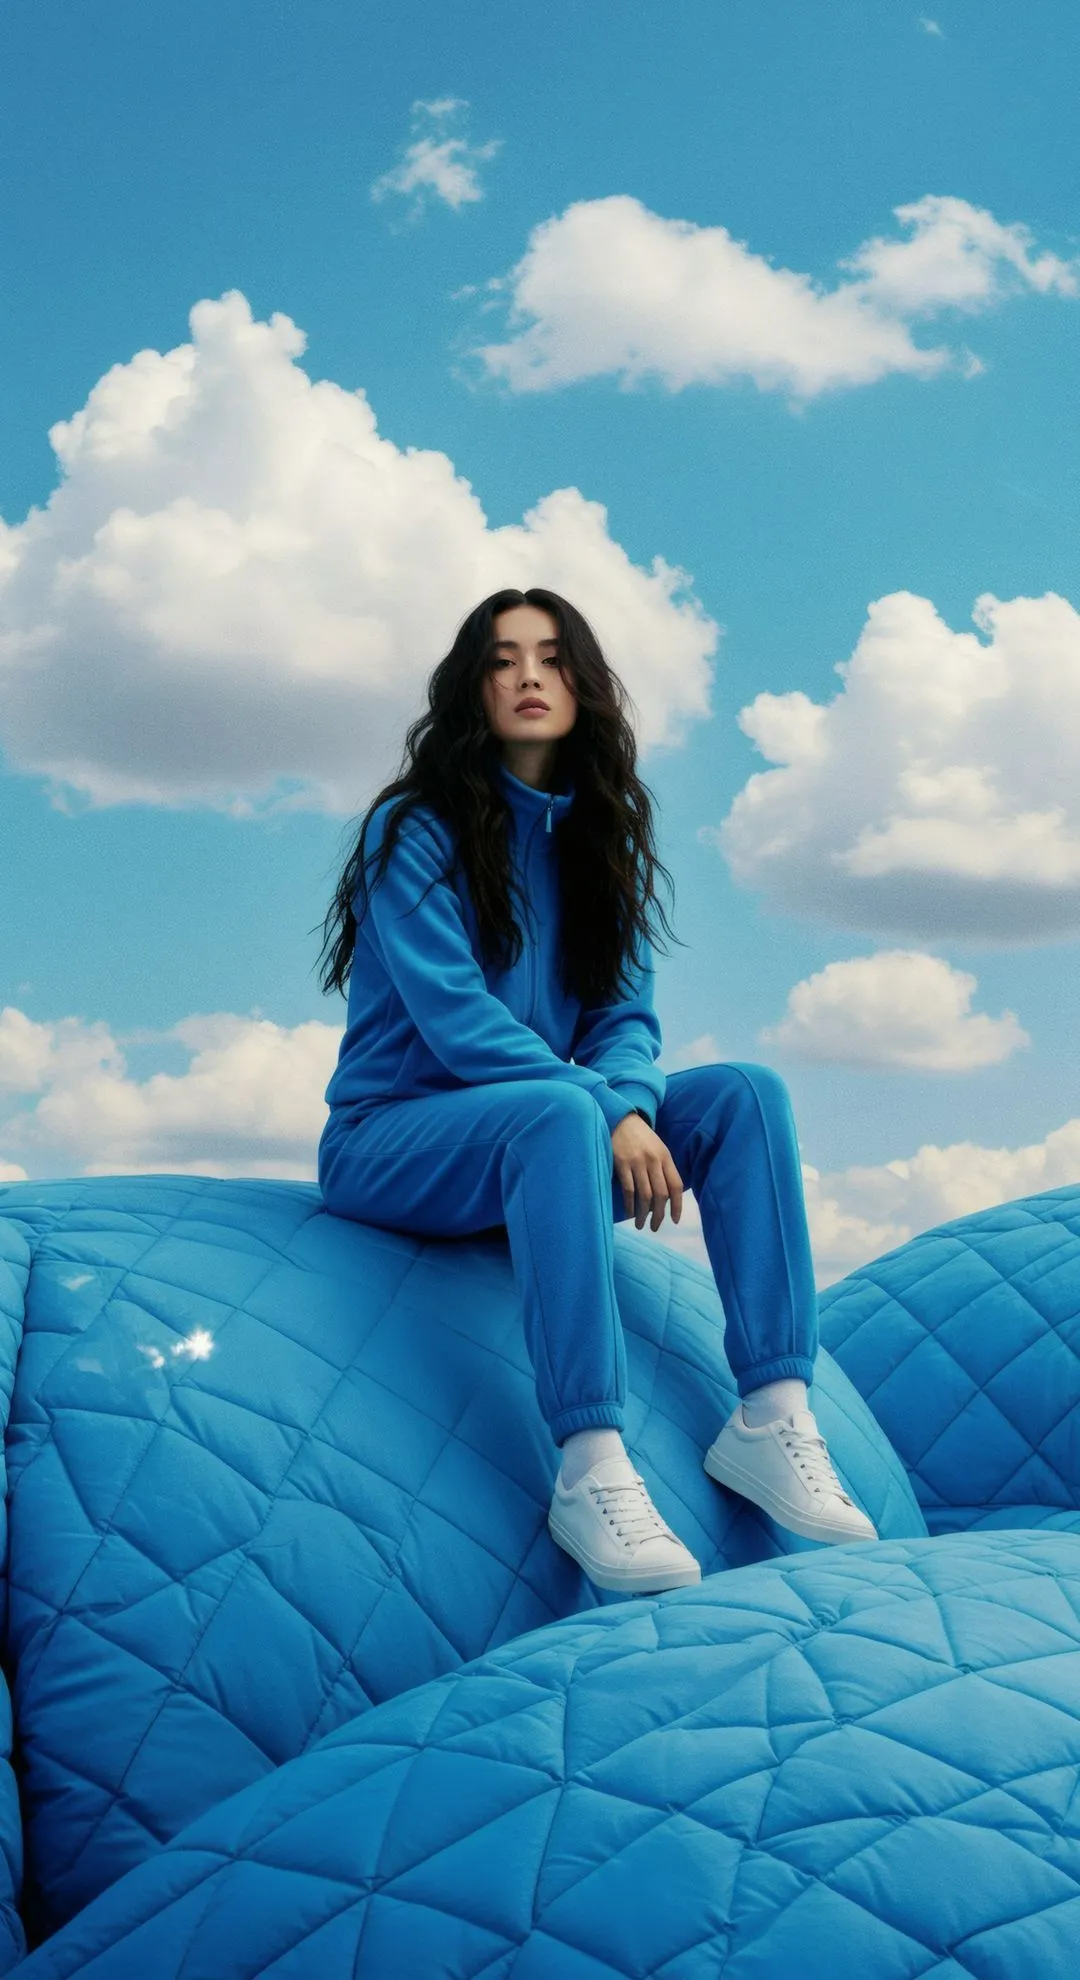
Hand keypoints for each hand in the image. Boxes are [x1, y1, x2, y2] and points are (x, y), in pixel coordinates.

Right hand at [610, 1112, 683, 1231]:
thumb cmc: (640, 1136)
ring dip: (643, 1214)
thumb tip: (665, 1196)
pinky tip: (630, 1213)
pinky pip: (628, 1189)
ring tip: (641, 1224)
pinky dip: (630, 1204)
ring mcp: (637, 1162)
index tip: (674, 1220)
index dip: (677, 1205)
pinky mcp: (621, 1163)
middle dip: (659, 1215)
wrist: (620, 1119)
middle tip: (655, 1227)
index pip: (676, 1185)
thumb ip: (663, 1168)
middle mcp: (653, 1160)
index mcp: (665, 1157)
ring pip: (644, 1195)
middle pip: (660, 1194)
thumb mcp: (657, 1148)